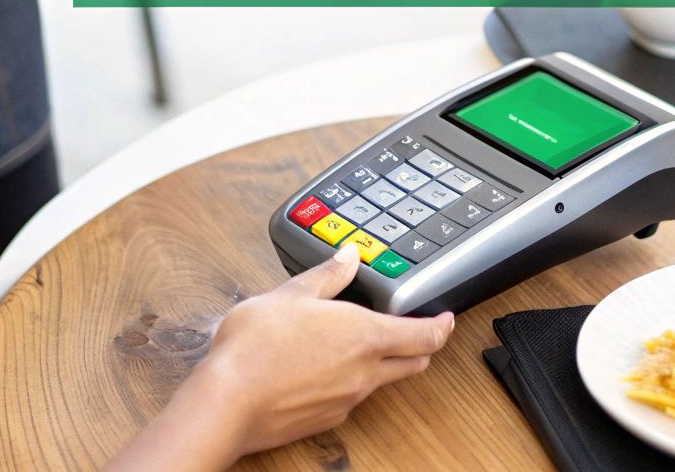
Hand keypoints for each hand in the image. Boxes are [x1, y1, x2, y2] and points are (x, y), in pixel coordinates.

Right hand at [105, 243, 454, 470]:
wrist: (228, 402)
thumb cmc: (256, 346)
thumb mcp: (291, 295)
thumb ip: (327, 276)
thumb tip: (348, 257)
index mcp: (365, 335)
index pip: (424, 335)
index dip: (441, 326)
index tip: (446, 319)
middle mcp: (365, 372)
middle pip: (413, 362)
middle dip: (420, 346)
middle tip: (415, 331)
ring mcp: (348, 399)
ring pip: (382, 380)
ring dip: (382, 363)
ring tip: (357, 344)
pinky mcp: (326, 418)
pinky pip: (351, 397)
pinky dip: (349, 381)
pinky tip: (323, 368)